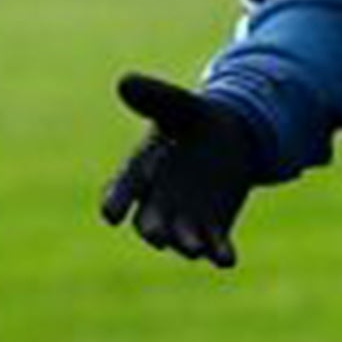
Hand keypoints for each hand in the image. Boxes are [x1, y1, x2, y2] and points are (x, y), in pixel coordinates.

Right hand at [99, 74, 259, 267]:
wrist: (230, 139)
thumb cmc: (194, 120)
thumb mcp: (177, 105)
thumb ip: (154, 97)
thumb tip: (124, 81)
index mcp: (142, 171)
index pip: (123, 188)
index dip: (117, 201)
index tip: (111, 213)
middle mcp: (158, 201)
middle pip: (150, 221)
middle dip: (154, 229)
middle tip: (157, 238)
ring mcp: (186, 218)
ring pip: (182, 237)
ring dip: (188, 244)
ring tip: (195, 249)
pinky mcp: (213, 227)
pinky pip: (214, 244)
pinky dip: (219, 253)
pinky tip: (227, 259)